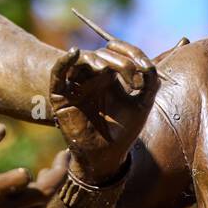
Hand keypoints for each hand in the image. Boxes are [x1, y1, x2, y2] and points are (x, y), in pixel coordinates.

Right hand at [49, 40, 157, 183]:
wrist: (106, 155)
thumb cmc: (124, 131)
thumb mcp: (142, 104)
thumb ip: (149, 82)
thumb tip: (147, 64)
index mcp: (110, 77)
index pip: (116, 53)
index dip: (129, 52)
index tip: (143, 67)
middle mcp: (92, 78)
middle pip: (100, 55)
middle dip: (117, 61)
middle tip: (131, 75)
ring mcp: (76, 85)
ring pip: (80, 60)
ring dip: (93, 59)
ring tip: (106, 69)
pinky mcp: (61, 96)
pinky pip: (58, 73)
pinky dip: (63, 61)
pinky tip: (74, 53)